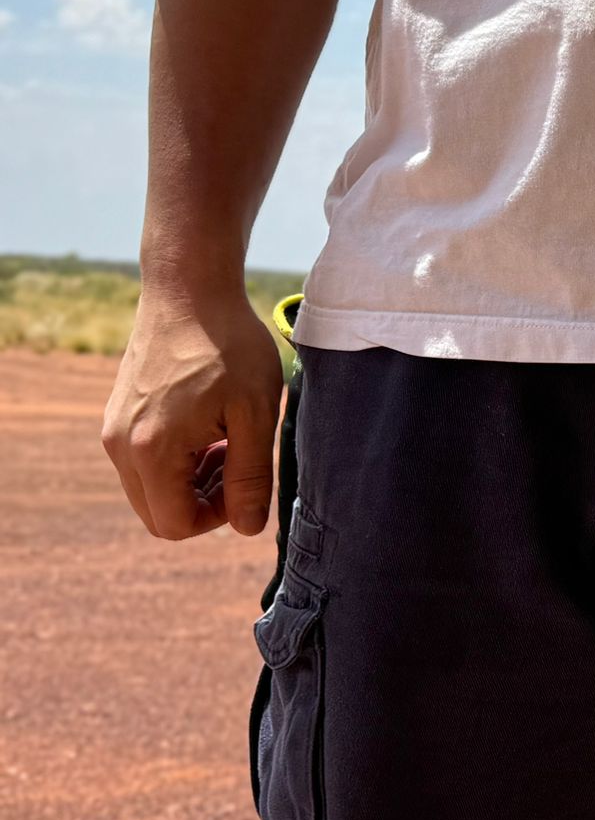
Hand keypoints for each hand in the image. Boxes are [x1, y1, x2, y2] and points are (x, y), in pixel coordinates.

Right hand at [102, 285, 283, 540]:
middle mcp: (120, 446)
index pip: (174, 524)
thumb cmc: (230, 347)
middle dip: (202, 501)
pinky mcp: (117, 414)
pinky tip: (208, 425)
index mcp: (152, 451)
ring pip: (150, 488)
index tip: (245, 482)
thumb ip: (250, 476)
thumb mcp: (255, 414)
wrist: (189, 292)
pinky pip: (142, 461)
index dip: (216, 518)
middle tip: (238, 461)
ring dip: (191, 480)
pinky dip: (176, 459)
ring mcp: (114, 429)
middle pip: (157, 512)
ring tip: (228, 439)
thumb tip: (248, 528)